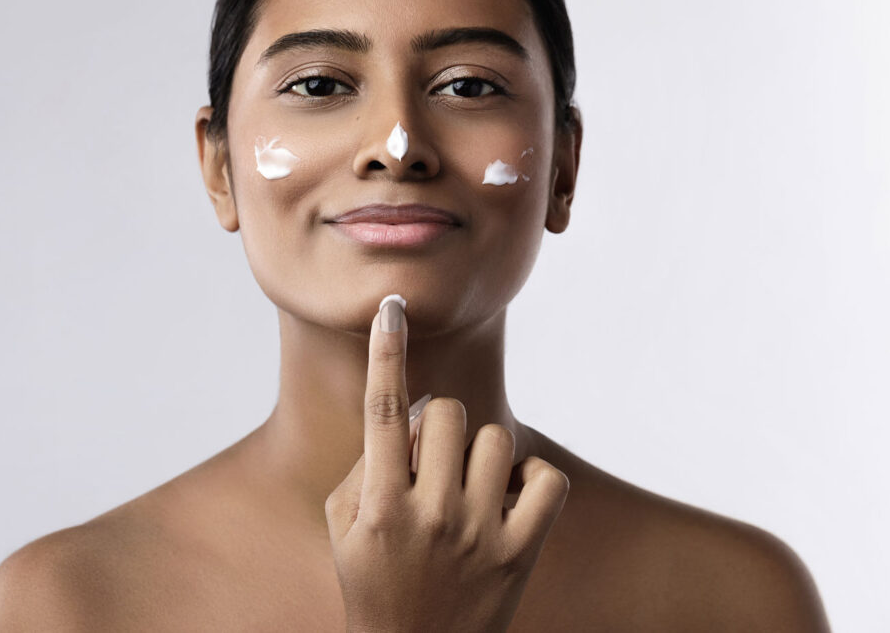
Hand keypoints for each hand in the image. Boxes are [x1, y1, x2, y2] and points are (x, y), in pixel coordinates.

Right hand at [325, 297, 569, 632]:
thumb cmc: (372, 582)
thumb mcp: (343, 526)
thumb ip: (367, 463)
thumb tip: (413, 414)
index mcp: (379, 505)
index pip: (382, 411)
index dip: (386, 350)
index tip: (392, 307)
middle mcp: (430, 515)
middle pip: (449, 413)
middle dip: (439, 424)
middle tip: (431, 459)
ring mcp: (479, 534)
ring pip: (496, 438)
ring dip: (480, 452)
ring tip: (468, 485)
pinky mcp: (520, 552)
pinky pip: (546, 478)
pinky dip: (532, 478)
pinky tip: (510, 497)